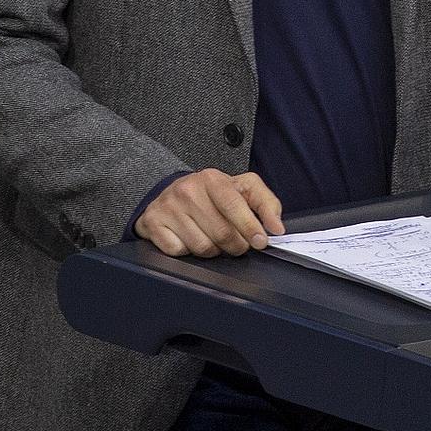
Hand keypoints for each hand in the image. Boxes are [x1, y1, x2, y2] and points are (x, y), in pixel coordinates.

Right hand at [134, 169, 284, 257]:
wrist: (170, 194)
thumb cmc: (211, 196)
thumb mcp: (240, 189)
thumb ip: (265, 203)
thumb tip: (277, 227)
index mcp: (212, 178)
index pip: (234, 205)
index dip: (250, 226)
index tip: (260, 241)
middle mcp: (188, 189)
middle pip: (222, 233)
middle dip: (235, 245)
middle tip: (236, 243)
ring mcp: (169, 206)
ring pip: (202, 247)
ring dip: (212, 250)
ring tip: (210, 237)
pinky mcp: (153, 223)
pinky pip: (179, 252)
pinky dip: (187, 252)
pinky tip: (188, 238)